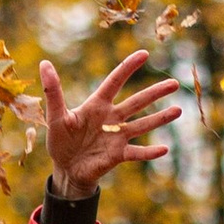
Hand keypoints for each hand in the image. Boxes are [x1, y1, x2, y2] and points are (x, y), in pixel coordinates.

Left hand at [41, 46, 183, 198]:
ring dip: (160, 118)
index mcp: (97, 104)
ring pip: (142, 125)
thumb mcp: (55, 117)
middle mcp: (112, 118)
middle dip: (155, 93)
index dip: (128, 68)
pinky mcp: (118, 155)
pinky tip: (164, 149)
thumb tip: (44, 64)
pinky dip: (149, 152)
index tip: (144, 54)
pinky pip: (136, 153)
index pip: (115, 81)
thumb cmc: (61, 141)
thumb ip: (53, 92)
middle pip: (137, 102)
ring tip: (178, 110)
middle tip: (175, 83)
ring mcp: (117, 136)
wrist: (66, 169)